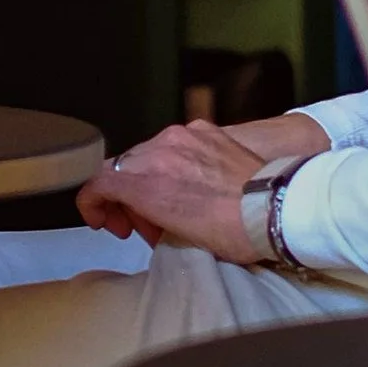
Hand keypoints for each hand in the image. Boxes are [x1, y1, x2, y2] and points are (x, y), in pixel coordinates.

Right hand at [77, 122, 267, 265]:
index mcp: (148, 182)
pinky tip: (190, 183)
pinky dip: (171, 162)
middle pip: (121, 168)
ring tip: (168, 205)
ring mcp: (183, 136)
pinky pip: (175, 143)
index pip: (97, 183)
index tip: (102, 221)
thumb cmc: (231, 232)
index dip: (91, 204)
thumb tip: (140, 215)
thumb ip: (145, 217)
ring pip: (146, 153)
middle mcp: (159, 151)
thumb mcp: (178, 237)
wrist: (275, 207)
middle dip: (122, 197)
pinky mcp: (205, 130)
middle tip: (141, 225)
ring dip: (146, 178)